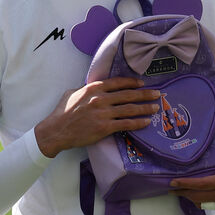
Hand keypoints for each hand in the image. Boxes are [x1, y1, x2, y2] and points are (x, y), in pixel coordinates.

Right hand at [34, 78, 162, 157]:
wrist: (56, 131)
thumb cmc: (62, 112)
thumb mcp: (72, 94)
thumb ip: (86, 90)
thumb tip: (95, 88)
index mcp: (93, 89)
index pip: (118, 83)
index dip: (132, 83)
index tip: (142, 84)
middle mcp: (101, 99)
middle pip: (129, 95)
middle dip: (145, 94)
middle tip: (157, 94)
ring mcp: (104, 114)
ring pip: (130, 109)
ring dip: (145, 108)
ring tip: (155, 108)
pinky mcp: (105, 127)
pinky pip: (126, 124)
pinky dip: (138, 123)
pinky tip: (146, 122)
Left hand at [170, 123, 214, 214]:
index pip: (203, 184)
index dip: (186, 184)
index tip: (173, 182)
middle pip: (198, 196)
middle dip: (183, 193)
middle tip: (171, 188)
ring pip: (205, 204)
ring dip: (194, 199)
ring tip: (183, 192)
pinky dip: (210, 203)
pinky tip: (206, 197)